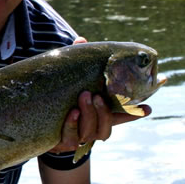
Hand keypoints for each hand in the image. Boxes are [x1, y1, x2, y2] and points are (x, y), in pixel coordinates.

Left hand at [49, 37, 151, 153]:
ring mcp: (80, 137)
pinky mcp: (64, 143)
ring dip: (90, 115)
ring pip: (92, 133)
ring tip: (84, 97)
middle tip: (95, 94)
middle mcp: (93, 129)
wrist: (37, 120)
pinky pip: (71, 138)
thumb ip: (79, 64)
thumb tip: (81, 40)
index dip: (135, 113)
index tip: (147, 108)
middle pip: (107, 127)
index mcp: (99, 115)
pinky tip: (71, 113)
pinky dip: (72, 126)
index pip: (122, 116)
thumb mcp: (70, 81)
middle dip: (104, 111)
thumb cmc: (60, 96)